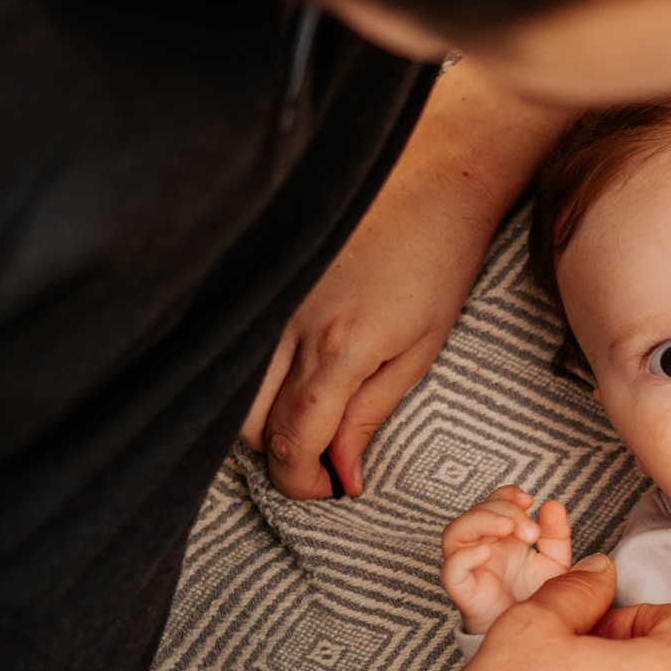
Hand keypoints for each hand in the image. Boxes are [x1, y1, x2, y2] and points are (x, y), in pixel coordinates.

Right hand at [244, 57, 573, 499]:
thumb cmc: (437, 265)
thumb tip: (341, 474)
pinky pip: (236, 351)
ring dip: (263, 423)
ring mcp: (267, 303)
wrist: (427, 180)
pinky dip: (252, 380)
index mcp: (338, 349)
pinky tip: (288, 380)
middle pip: (251, 425)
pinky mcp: (260, 284)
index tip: (330, 490)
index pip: (294, 440)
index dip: (303, 481)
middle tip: (323, 463)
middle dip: (281, 457)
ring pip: (233, 392)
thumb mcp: (418, 352)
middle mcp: (290, 327)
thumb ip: (369, 415)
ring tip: (311, 423)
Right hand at [441, 486, 573, 634]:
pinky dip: (463, 557)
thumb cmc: (534, 598)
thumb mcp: (555, 563)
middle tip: (530, 531)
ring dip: (481, 522)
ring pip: (455, 533)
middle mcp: (481, 546)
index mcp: (501, 537)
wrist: (528, 638)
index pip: (493, 501)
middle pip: (475, 512)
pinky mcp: (462, 590)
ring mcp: (468, 567)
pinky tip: (486, 553)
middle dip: (503, 510)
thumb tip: (553, 505)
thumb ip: (556, 536)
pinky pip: (450, 569)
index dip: (506, 494)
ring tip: (507, 528)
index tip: (529, 500)